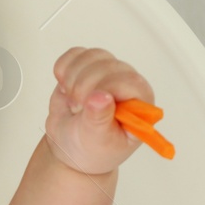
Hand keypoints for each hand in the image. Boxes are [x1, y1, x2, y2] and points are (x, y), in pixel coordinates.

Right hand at [43, 47, 153, 175]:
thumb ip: (99, 120)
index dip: (105, 89)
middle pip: (107, 65)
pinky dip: (64, 69)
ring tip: (74, 102)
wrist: (70, 148)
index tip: (88, 107)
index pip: (129, 81)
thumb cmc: (90, 150)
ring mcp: (107, 73)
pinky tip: (65, 88)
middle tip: (79, 111)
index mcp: (140, 104)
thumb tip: (101, 97)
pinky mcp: (87, 67)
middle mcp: (127, 84)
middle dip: (83, 88)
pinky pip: (75, 54)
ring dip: (73, 79)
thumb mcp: (97, 141)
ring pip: (92, 56)